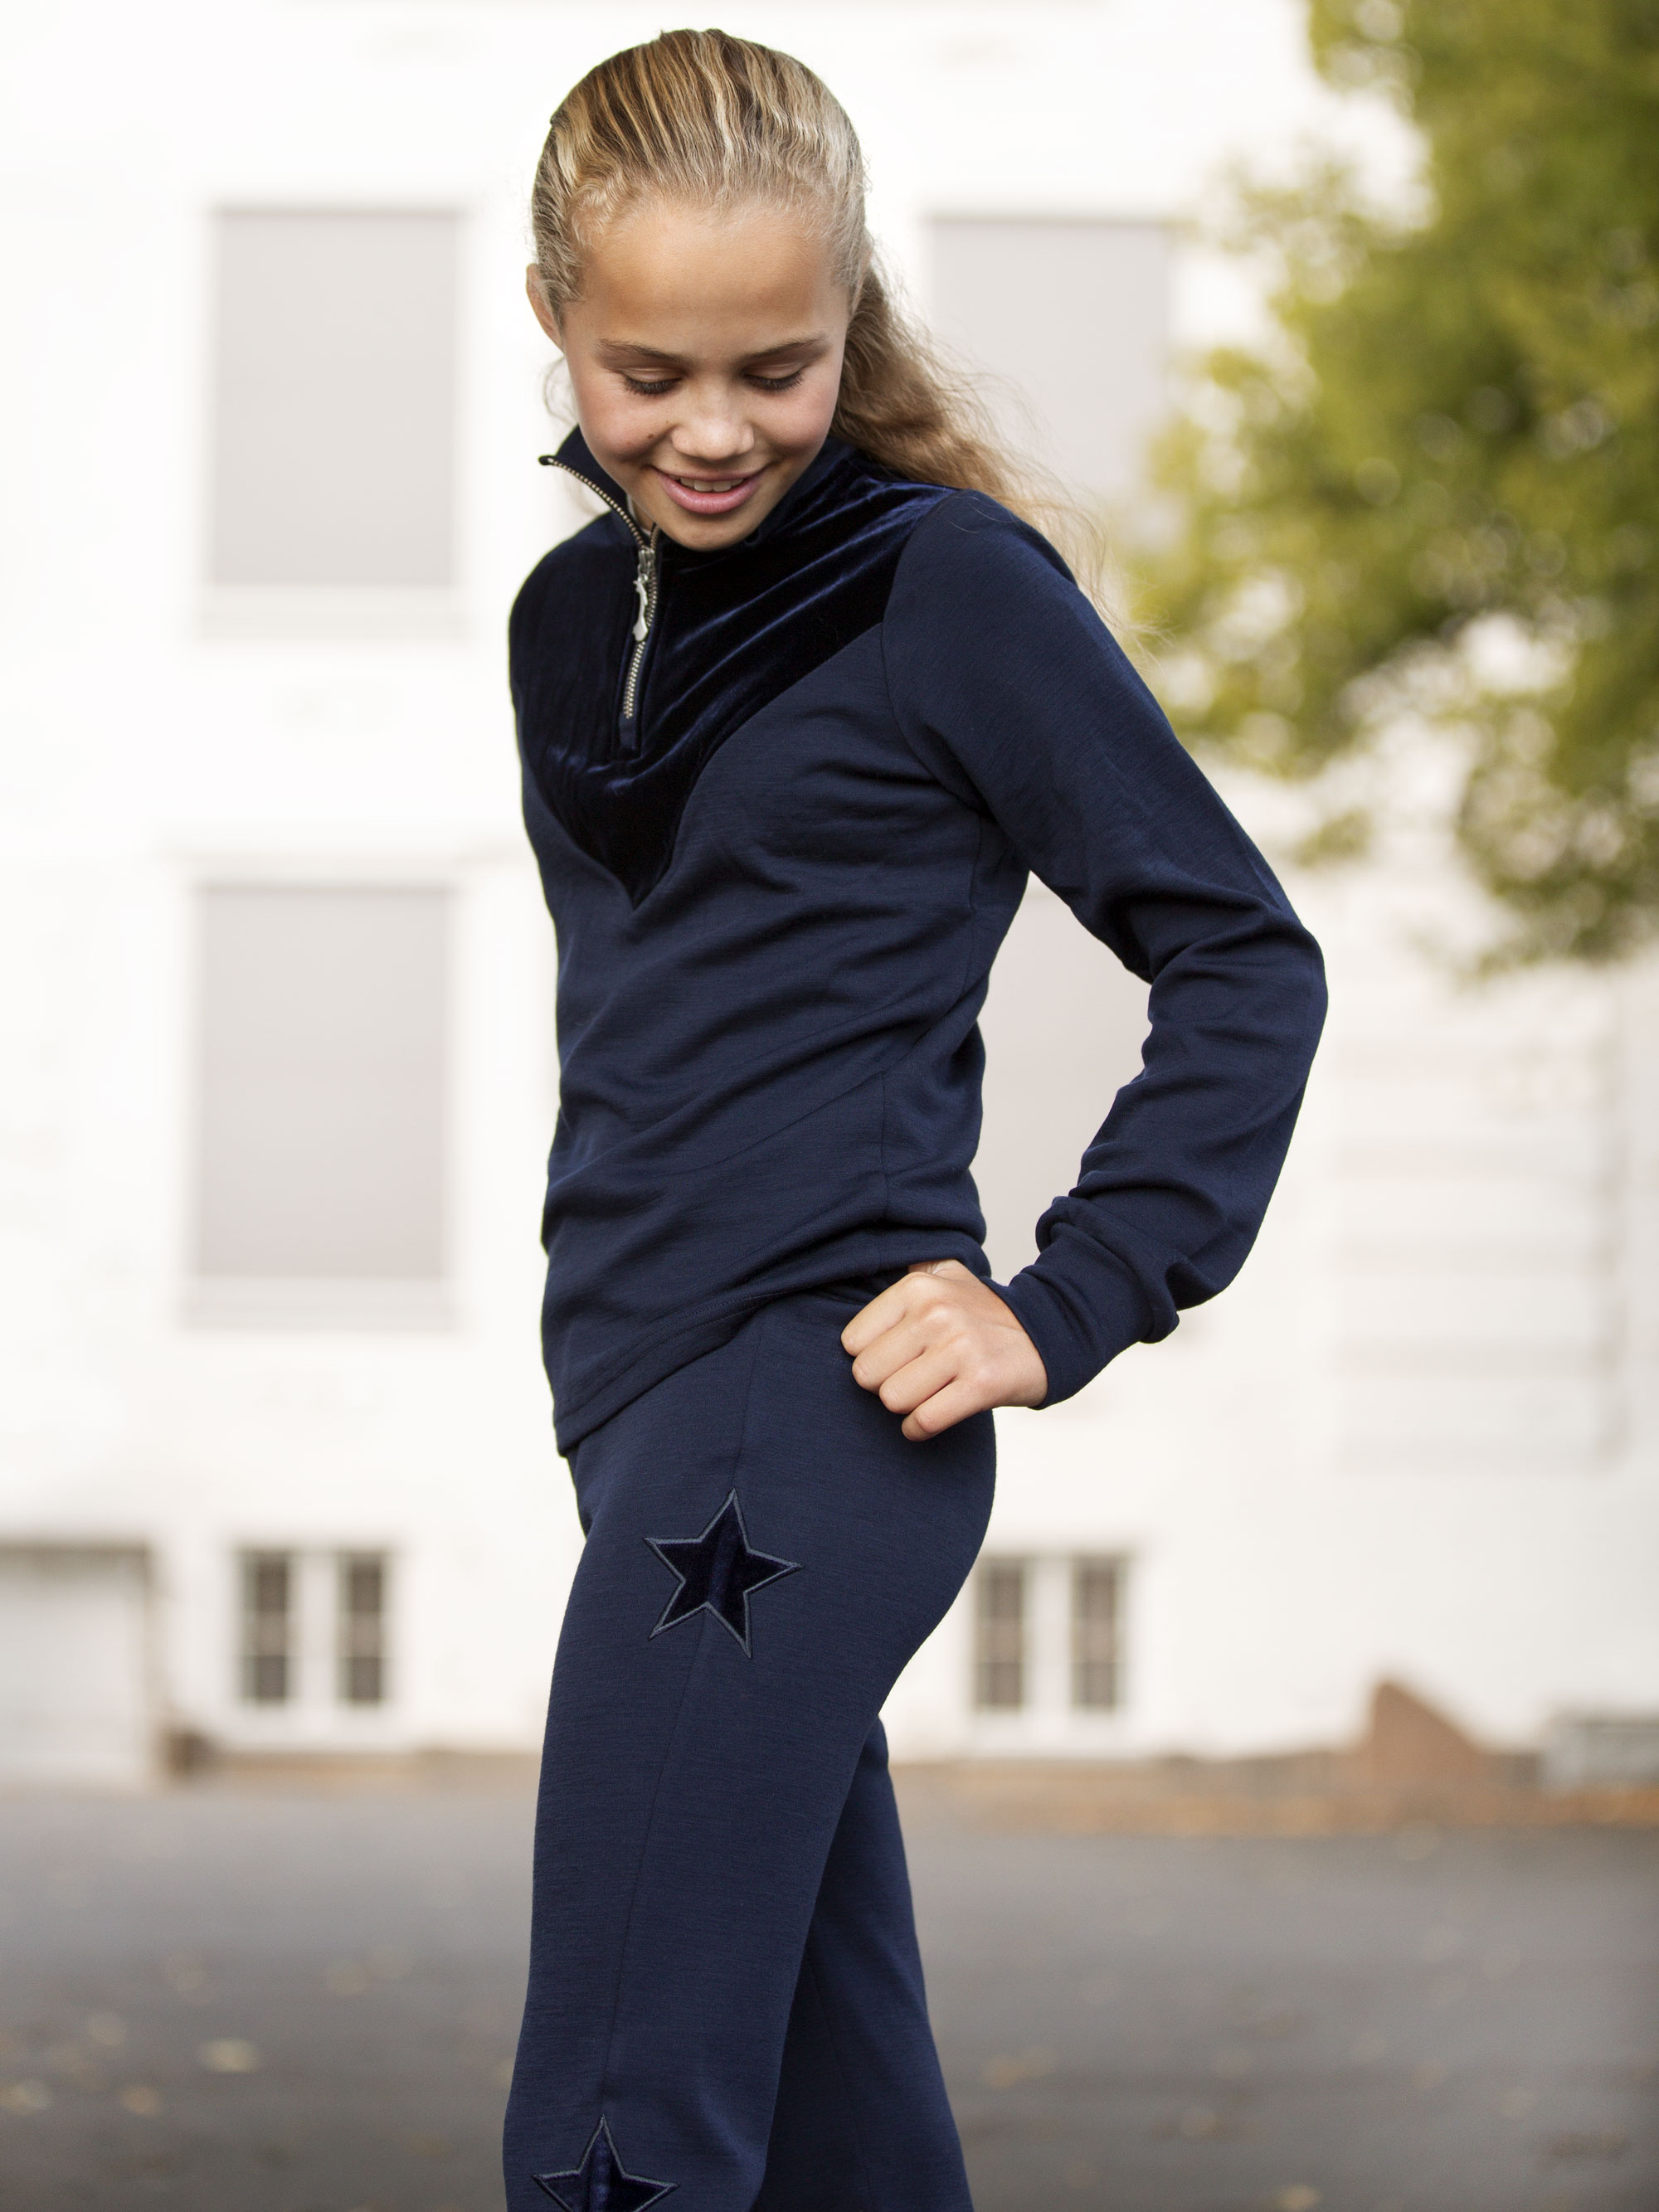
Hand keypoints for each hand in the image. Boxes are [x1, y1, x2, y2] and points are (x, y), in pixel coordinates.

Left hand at [840, 1259, 1047, 1441]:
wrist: (1049, 1333)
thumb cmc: (984, 1313)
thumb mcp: (945, 1277)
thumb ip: (905, 1275)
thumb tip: (861, 1276)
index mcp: (918, 1288)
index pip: (851, 1342)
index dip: (869, 1356)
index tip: (895, 1357)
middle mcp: (936, 1313)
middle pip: (867, 1374)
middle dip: (884, 1384)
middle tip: (911, 1378)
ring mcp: (960, 1348)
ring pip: (892, 1399)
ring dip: (906, 1406)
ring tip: (926, 1393)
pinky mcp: (981, 1384)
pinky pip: (924, 1420)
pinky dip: (919, 1428)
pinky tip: (929, 1418)